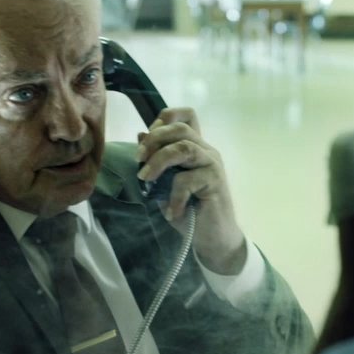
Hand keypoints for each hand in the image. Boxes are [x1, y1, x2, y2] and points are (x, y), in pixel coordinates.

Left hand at [136, 108, 247, 274]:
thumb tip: (140, 135)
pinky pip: (186, 179)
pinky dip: (173, 196)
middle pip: (180, 128)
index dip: (163, 120)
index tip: (146, 141)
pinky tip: (171, 212)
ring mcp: (212, 164)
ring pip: (184, 147)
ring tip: (146, 179)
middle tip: (138, 159)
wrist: (213, 238)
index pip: (185, 115)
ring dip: (159, 161)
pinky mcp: (215, 182)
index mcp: (195, 147)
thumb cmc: (189, 211)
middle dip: (154, 140)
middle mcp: (205, 150)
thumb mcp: (164, 185)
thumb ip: (156, 162)